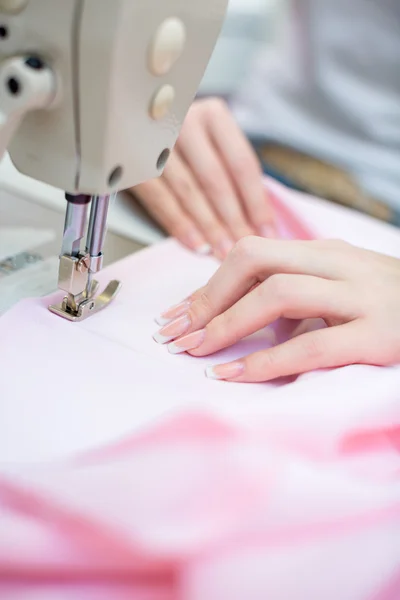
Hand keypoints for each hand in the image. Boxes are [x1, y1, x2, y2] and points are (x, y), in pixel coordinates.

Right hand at [131, 98, 274, 259]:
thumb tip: (260, 223)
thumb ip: (234, 174)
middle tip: (244, 249)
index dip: (256, 202)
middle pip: (215, 180)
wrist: (132, 121)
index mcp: (213, 116)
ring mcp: (155, 140)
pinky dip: (179, 224)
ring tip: (222, 252)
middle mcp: (184, 122)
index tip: (268, 233)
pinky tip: (195, 244)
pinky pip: (160, 199)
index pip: (242, 164)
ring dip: (208, 227)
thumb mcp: (213, 144)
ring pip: (188, 192)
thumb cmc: (185, 142)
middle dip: (233, 220)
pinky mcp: (132, 161)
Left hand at [153, 237, 399, 381]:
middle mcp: (339, 264)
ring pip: (278, 292)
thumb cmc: (390, 306)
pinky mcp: (381, 336)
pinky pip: (313, 344)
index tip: (176, 317)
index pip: (249, 253)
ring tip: (197, 353)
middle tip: (176, 335)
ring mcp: (362, 297)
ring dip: (227, 324)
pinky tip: (238, 376)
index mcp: (324, 251)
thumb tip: (241, 316)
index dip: (206, 285)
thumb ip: (298, 291)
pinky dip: (267, 361)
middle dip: (207, 297)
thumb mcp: (342, 287)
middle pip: (254, 259)